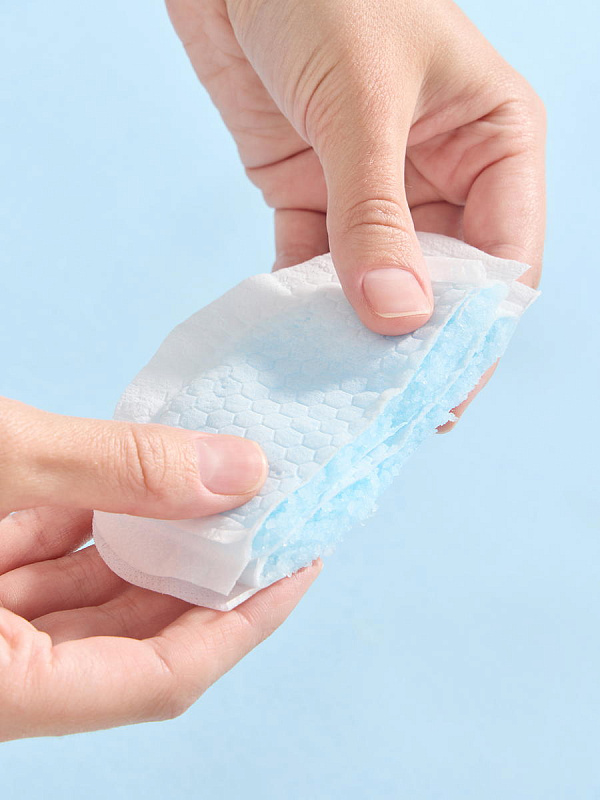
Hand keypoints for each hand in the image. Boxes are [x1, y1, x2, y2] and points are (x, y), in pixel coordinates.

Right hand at [0, 397, 320, 739]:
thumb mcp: (2, 460)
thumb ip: (119, 468)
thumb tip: (241, 469)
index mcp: (2, 687)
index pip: (162, 678)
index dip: (244, 623)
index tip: (299, 567)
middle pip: (130, 638)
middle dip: (201, 574)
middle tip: (263, 516)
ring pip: (85, 603)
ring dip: (146, 545)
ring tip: (209, 493)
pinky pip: (41, 572)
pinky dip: (84, 528)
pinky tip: (126, 483)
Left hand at [166, 0, 544, 426]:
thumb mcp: (363, 101)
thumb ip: (376, 213)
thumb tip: (394, 315)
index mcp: (492, 142)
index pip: (502, 262)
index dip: (474, 333)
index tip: (438, 393)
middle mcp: (442, 176)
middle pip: (440, 286)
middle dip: (412, 345)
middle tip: (383, 408)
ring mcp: (376, 191)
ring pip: (377, 284)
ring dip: (353, 334)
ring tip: (334, 393)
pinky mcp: (313, 194)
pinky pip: (315, 266)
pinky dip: (302, 305)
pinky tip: (289, 346)